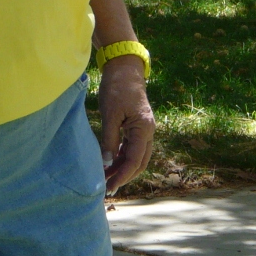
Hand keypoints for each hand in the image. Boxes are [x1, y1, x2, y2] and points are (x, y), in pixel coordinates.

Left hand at [97, 55, 154, 194]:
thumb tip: (107, 162)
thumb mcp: (110, 113)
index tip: (111, 186)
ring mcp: (144, 129)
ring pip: (136, 156)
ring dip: (123, 168)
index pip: (135, 160)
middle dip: (125, 176)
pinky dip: (122, 157)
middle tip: (108, 187)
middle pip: (139, 162)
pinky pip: (132, 147)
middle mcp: (148, 132)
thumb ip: (109, 138)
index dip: (123, 175)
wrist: (124, 68)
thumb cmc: (117, 87)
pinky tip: (111, 163)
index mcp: (144, 129)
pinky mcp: (137, 126)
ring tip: (107, 178)